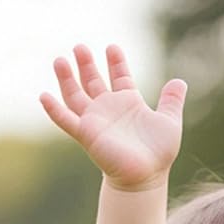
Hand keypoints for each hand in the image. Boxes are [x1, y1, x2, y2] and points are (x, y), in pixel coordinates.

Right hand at [41, 44, 185, 190]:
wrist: (146, 177)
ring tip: (59, 60)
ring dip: (67, 78)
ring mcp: (96, 121)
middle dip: (86, 64)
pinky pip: (66, 121)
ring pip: (75, 95)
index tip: (112, 47)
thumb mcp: (169, 122)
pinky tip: (44, 96)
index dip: (116, 62)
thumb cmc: (158, 154)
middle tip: (80, 47)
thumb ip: (172, 101)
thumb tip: (180, 82)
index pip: (119, 76)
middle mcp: (109, 109)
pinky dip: (54, 110)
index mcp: (128, 102)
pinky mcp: (87, 134)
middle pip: (92, 81)